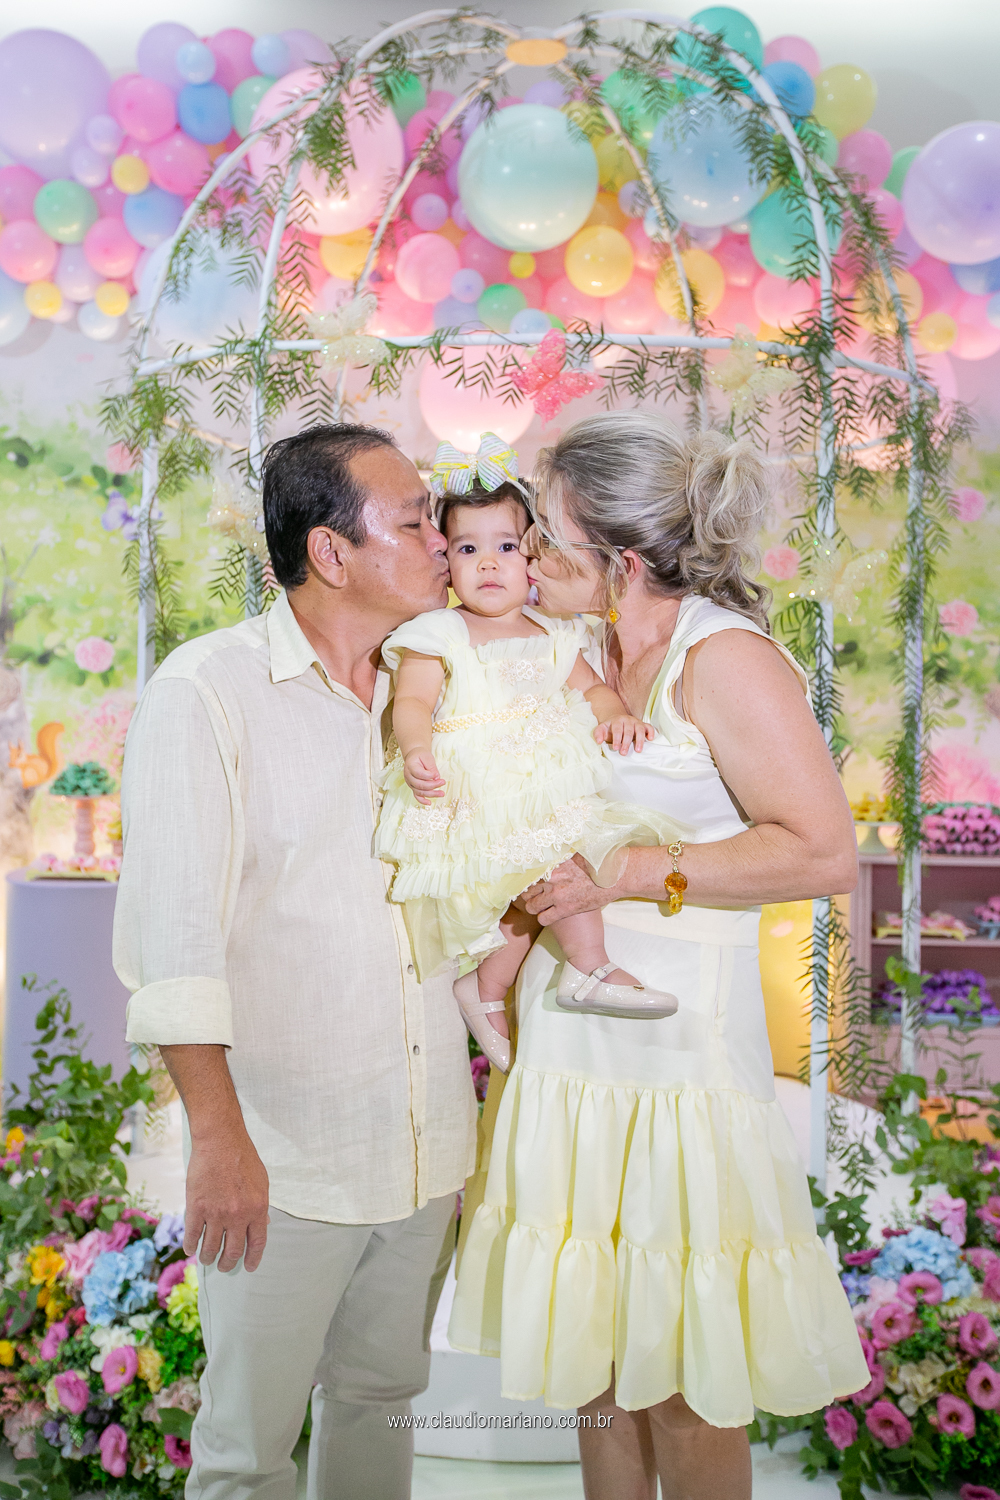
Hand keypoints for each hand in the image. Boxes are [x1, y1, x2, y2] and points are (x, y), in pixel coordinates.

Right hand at [183, 1125, 269, 1272]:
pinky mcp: (196, 1208)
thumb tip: (263, 1225)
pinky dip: (191, 1246)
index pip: (257, 1243)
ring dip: (208, 1258)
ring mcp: (216, 1213)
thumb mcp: (262, 1182)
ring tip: (207, 1260)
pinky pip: (192, 1235)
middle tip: (224, 1266)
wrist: (220, 1141)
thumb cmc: (243, 1158)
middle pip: (233, 1251)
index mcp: (257, 1209)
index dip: (253, 1258)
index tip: (248, 1267)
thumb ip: (261, 1206)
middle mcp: (238, 1215)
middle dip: (228, 1263)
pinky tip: (191, 1249)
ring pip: (210, 1248)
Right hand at [403, 749, 444, 803]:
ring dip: (431, 794)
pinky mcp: (413, 787)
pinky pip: (416, 796)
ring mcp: (410, 783)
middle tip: (443, 782)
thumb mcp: (427, 757)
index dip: (429, 775)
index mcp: (410, 766)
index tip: (437, 774)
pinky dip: (422, 800)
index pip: (419, 774)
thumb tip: (437, 778)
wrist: (413, 757)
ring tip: (442, 793)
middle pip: (420, 784)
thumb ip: (431, 767)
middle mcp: (408, 776)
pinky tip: (429, 803)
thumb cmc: (421, 756)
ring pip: (419, 792)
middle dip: (433, 785)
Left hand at [521, 854, 621, 925]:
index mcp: (553, 862)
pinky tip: (549, 916)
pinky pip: (543, 919)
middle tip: (533, 896)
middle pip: (526, 889)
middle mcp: (551, 878)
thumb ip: (562, 852)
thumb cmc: (600, 861)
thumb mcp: (578, 852)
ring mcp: (557, 895)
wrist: (616, 876)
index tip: (527, 882)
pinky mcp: (565, 909)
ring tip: (539, 907)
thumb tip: (556, 841)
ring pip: (531, 906)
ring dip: (534, 908)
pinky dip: (544, 918)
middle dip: (528, 894)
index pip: (527, 872)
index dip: (525, 879)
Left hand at [594, 716, 654, 754]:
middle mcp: (628, 720)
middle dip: (626, 742)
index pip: (617, 729)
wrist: (618, 720)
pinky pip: (649, 727)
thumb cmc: (610, 728)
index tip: (616, 748)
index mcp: (617, 720)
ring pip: (640, 729)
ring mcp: (636, 722)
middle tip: (624, 753)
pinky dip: (651, 732)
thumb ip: (598, 734)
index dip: (617, 738)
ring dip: (640, 740)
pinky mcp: (643, 725)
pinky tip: (651, 739)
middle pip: (628, 730)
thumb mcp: (602, 729)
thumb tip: (598, 741)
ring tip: (638, 750)